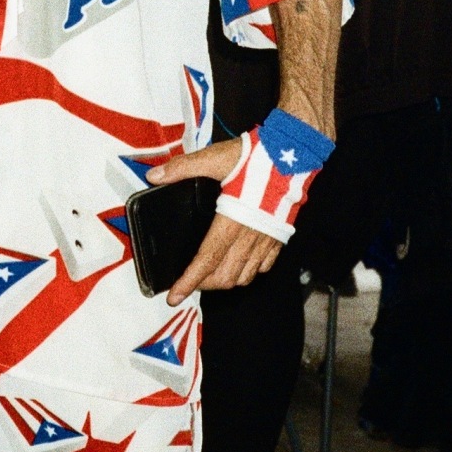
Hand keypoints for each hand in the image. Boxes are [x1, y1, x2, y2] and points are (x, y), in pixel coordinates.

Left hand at [147, 139, 280, 304]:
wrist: (296, 155)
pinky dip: (248, 273)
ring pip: (244, 276)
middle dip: (203, 284)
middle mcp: (250, 236)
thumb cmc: (258, 157)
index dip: (189, 282)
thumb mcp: (216, 158)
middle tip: (188, 282)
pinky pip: (264, 267)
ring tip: (210, 277)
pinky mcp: (279, 236)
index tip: (174, 297)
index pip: (206, 260)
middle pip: (224, 276)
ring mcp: (267, 239)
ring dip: (224, 282)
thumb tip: (155, 176)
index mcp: (231, 221)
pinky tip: (239, 266)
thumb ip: (183, 168)